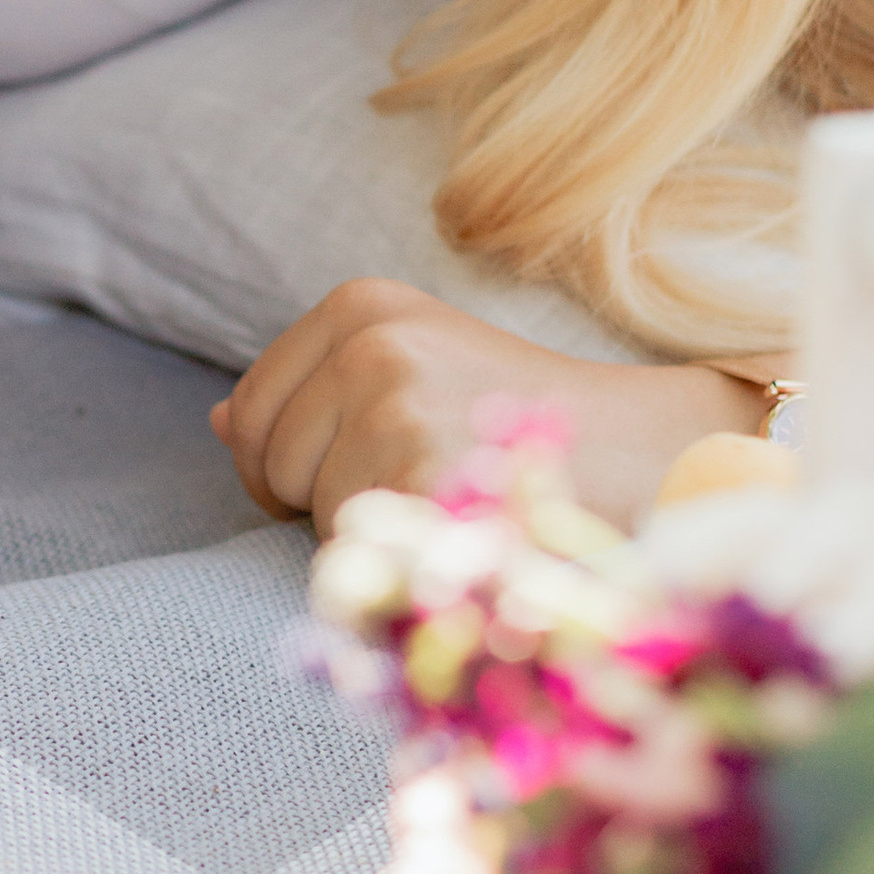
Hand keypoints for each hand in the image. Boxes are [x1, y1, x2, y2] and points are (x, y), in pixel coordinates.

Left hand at [211, 282, 765, 536]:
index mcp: (362, 305)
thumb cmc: (522, 423)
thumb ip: (311, 395)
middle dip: (327, 498)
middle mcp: (373, 345)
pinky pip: (364, 556)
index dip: (288, 464)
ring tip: (460, 497)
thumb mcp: (415, 371)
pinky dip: (407, 567)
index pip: (247, 414)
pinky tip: (471, 531)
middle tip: (431, 480)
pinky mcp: (425, 481)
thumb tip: (217, 422)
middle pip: (270, 465)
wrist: (655, 456)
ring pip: (318, 516)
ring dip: (377, 534)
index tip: (363, 464)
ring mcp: (398, 411)